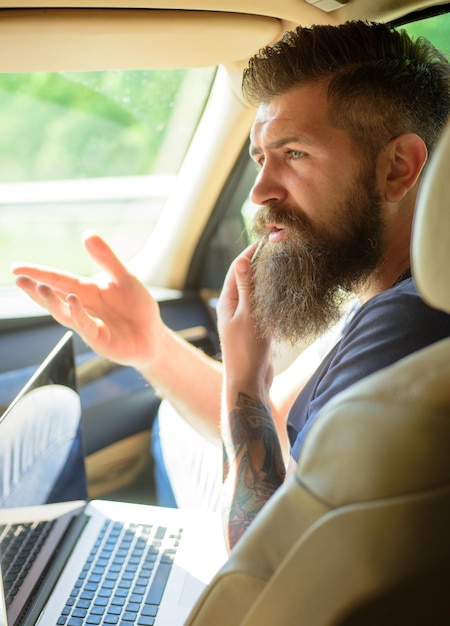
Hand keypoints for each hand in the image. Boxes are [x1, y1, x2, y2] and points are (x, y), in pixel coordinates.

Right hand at [11, 231, 164, 368]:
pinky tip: (72, 300)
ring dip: (52, 301)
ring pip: (64, 312)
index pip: (58, 279)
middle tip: (19, 279)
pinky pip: (85, 325)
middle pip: (55, 296)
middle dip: (36, 288)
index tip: (16, 268)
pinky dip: (78, 313)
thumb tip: (87, 233)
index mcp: (86, 290)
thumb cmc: (137, 307)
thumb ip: (106, 258)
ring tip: (38, 287)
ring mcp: (88, 324)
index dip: (38, 272)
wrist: (153, 335)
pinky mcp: (99, 339)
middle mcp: (82, 307)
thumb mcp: (124, 277)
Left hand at [217, 244, 273, 398]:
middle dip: (258, 263)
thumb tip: (243, 260)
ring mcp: (243, 319)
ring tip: (281, 265)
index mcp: (227, 302)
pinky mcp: (253, 330)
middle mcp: (233, 308)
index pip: (237, 269)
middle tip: (277, 249)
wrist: (249, 382)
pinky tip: (282, 292)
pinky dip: (270, 296)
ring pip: (254, 293)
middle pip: (245, 278)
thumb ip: (247, 289)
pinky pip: (261, 306)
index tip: (264, 240)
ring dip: (265, 279)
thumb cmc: (246, 350)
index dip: (249, 253)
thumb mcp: (248, 316)